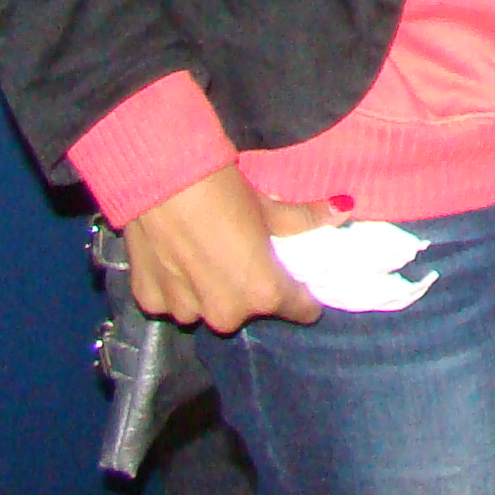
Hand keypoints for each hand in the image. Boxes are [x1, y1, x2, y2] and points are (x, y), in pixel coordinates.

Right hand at [121, 166, 339, 332]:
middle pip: (247, 310)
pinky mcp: (149, 302)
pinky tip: (174, 255)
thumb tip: (345, 209)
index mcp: (262, 293)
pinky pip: (171, 301)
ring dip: (209, 291)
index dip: (300, 295)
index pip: (297, 309)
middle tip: (241, 255)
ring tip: (204, 253)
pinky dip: (176, 286)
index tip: (297, 282)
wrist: (161, 180)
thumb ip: (306, 218)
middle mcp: (225, 314)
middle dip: (248, 289)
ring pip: (206, 308)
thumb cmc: (225, 192)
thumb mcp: (270, 206)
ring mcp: (185, 312)